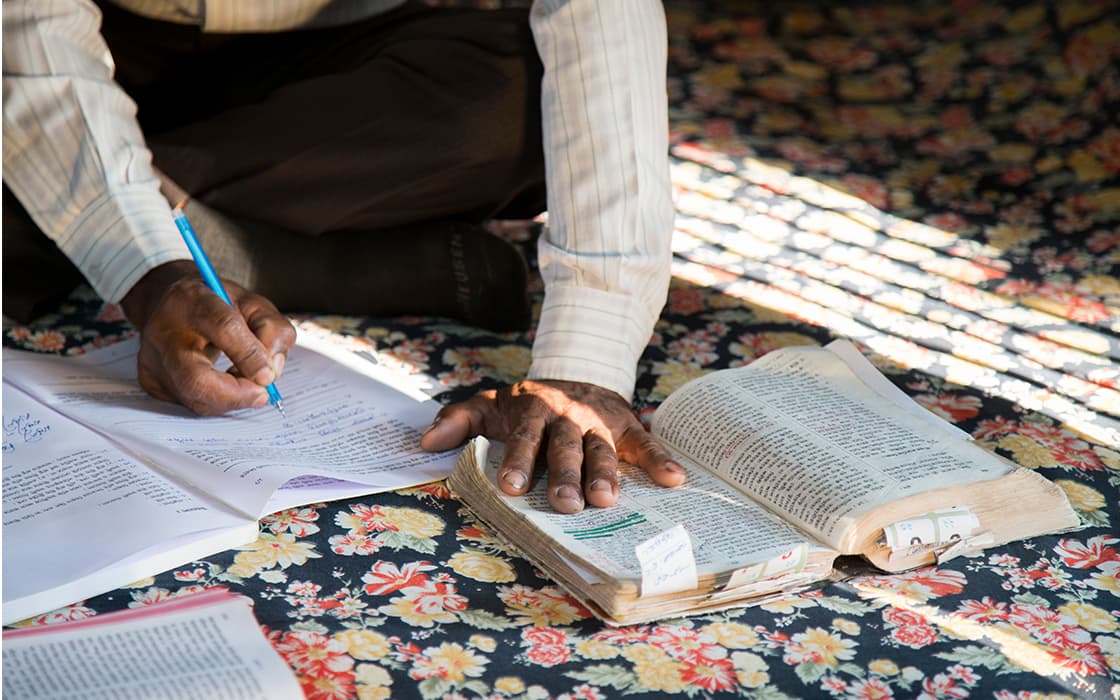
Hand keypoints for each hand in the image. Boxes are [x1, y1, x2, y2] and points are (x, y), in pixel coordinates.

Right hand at [121, 261, 296, 414]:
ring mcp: (152, 359)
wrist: (171, 305)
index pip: (224, 328)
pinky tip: (223, 384)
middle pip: (196, 379)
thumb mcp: (253, 304)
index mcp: (192, 300)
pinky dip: (215, 400)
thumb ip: (273, 331)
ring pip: (195, 399)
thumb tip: (271, 372)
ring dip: (230, 399)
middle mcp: (164, 330)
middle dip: (236, 395)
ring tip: (245, 384)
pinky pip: (189, 403)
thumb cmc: (217, 305)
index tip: (269, 375)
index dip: (250, 356)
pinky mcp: (150, 380)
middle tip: (262, 394)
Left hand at [420, 379, 685, 512]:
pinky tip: (675, 480)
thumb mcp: (490, 403)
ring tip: (607, 500)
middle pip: (566, 447)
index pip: (525, 439)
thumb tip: (425, 442)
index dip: (519, 462)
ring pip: (603, 448)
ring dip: (606, 473)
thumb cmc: (527, 403)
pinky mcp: (628, 425)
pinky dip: (661, 460)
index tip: (512, 488)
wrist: (577, 369)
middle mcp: (568, 417)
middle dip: (566, 475)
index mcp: (534, 412)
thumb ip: (458, 420)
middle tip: (566, 505)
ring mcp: (600, 422)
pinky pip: (646, 443)